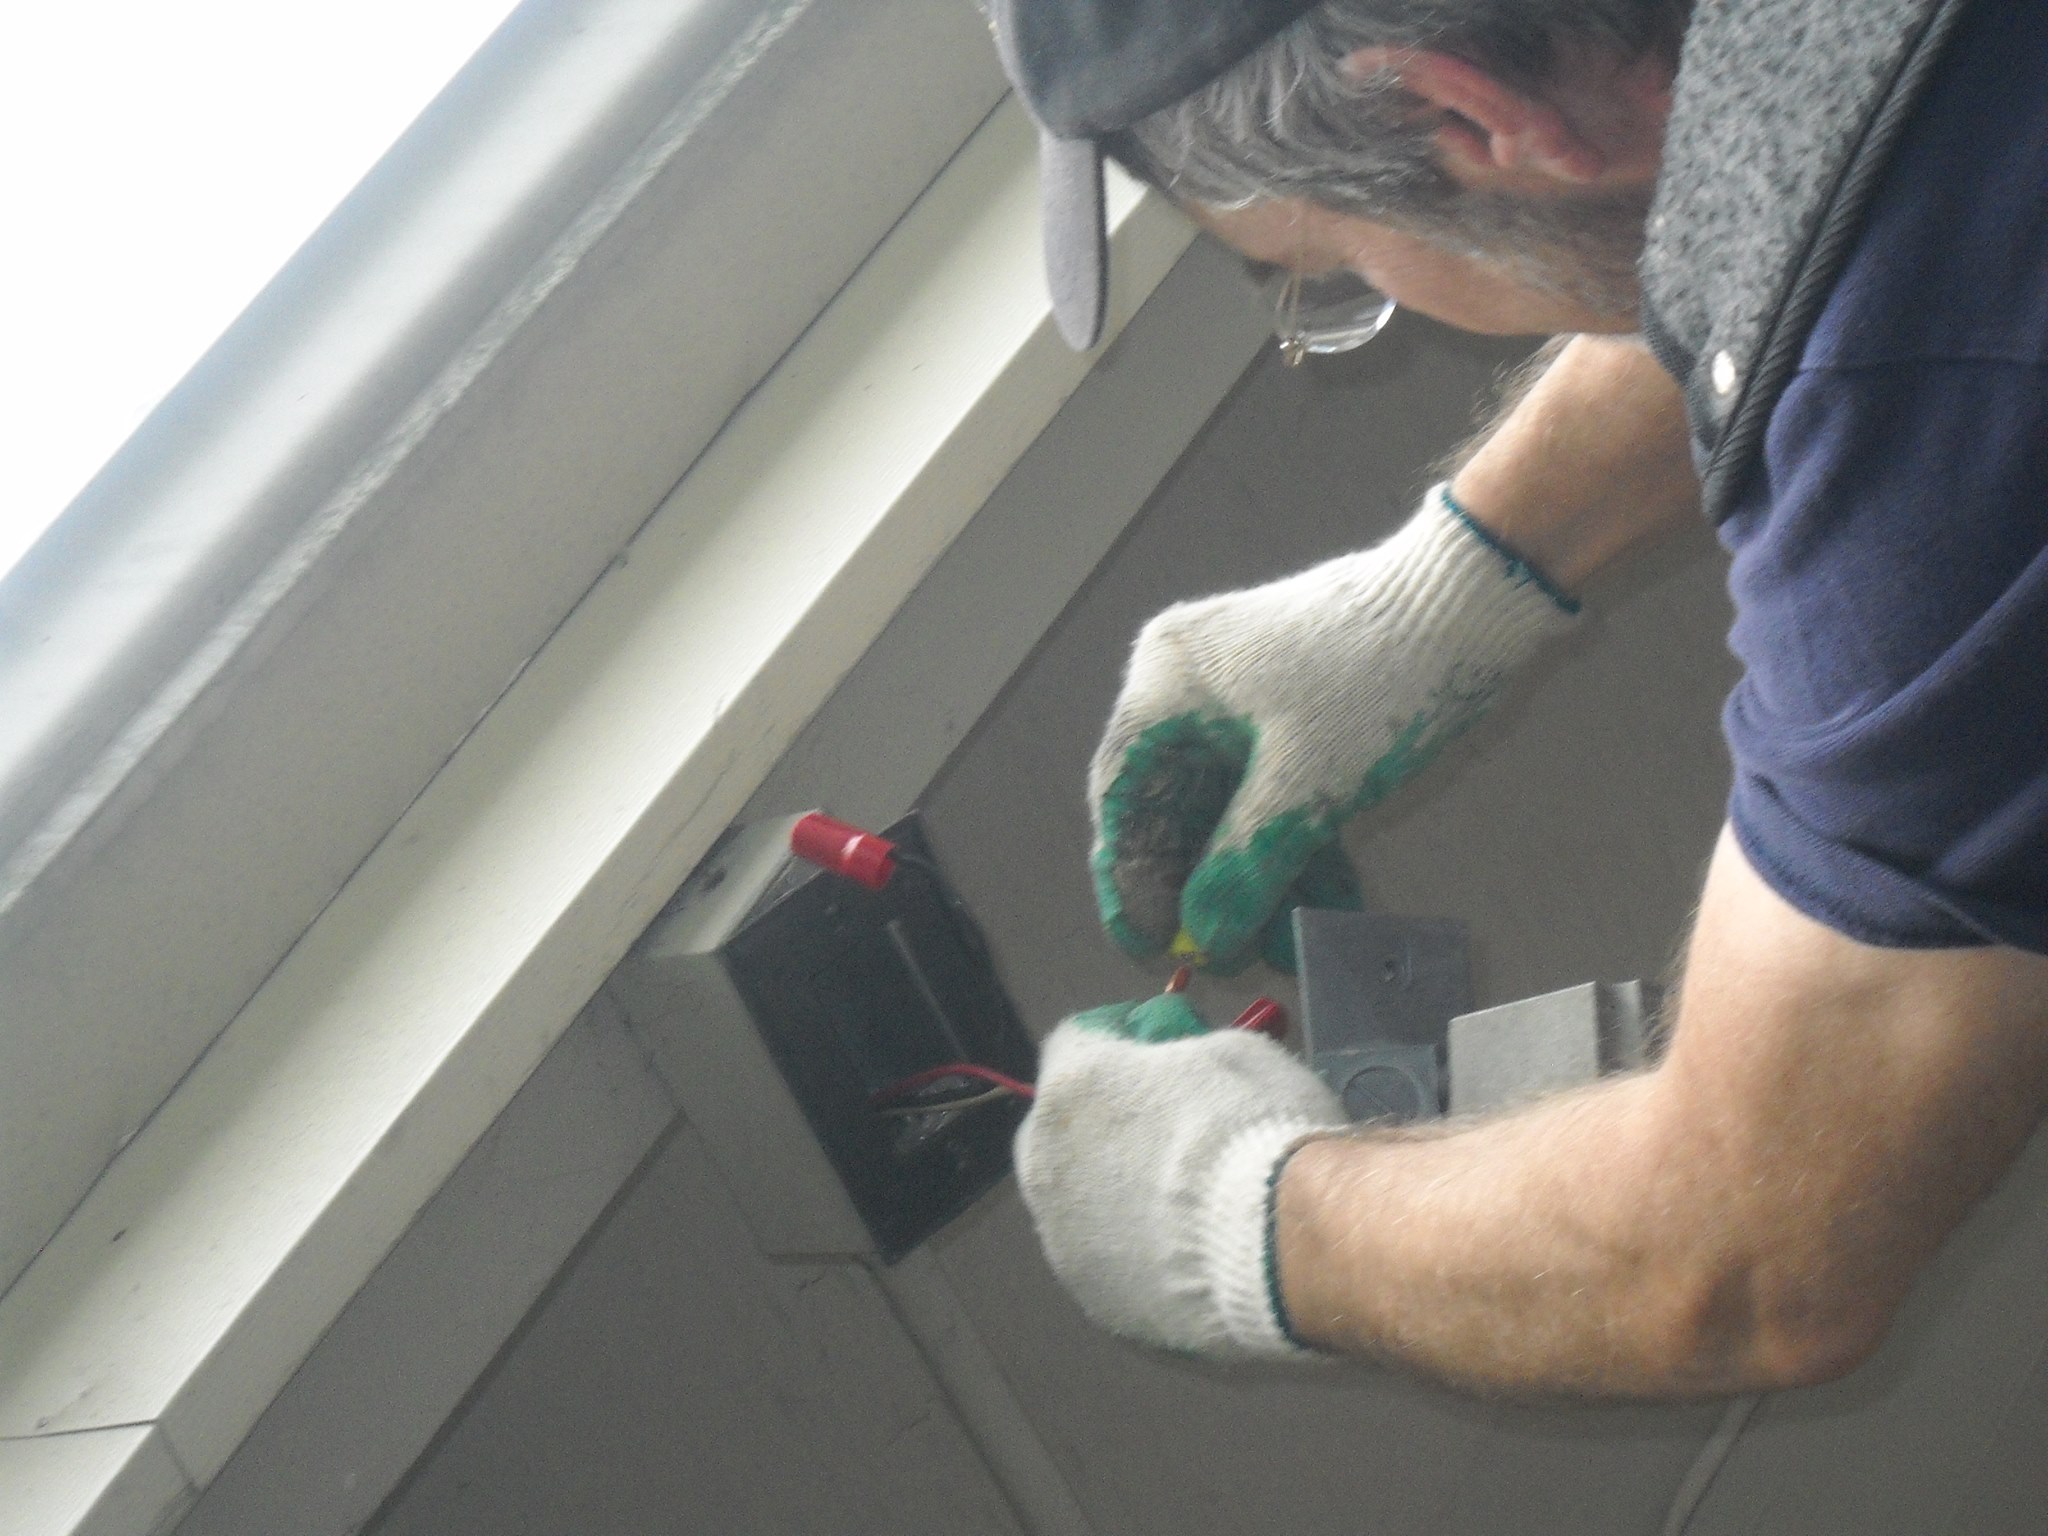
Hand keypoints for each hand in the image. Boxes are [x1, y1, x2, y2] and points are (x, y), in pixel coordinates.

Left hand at [1012, 994, 1345, 1357]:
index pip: (1076, 1041)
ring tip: (1187, 1211)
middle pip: (1062, 1128)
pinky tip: (1191, 1261)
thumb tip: (1181, 1075)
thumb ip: (1181, 1058)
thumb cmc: (1257, 1131)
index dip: (1120, 1041)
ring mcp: (1063, 1242)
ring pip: (1079, 1205)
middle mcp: (1044, 1162)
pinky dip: (1138, 1256)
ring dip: (1116, 1196)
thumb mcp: (1231, 1052)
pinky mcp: (1096, 1304)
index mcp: (1070, 1086)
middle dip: (1106, 1122)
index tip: (1161, 1051)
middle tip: (1170, 1132)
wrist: (1286, 1245)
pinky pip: (1109, 1265)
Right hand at [1089, 486, 1576, 970]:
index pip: (1122, 794)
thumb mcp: (1305, 784)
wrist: (1474, 599)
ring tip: (1281, 947)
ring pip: (1229, 807)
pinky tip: (1323, 906)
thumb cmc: (1373, 678)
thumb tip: (1205, 939)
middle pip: (1174, 806)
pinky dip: (1293, 845)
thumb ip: (1244, 866)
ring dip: (1253, 876)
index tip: (1149, 946)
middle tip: (1220, 957)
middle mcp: (1190, 688)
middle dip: (1199, 886)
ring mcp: (1245, 700)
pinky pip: (1274, 791)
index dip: (1128, 878)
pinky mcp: (1296, 714)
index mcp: (1167, 683)